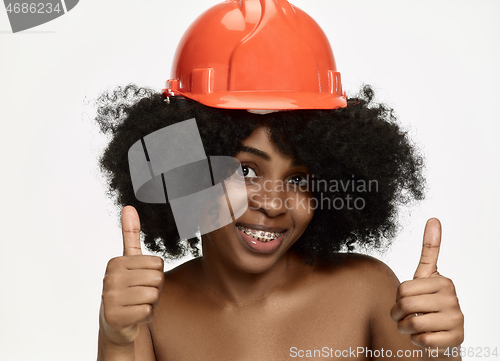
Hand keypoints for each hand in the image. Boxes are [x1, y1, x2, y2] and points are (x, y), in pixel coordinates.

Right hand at [99, 206, 164, 345]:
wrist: (115, 323)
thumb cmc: (127, 288)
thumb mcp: (130, 260)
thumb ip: (130, 234)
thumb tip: (129, 207)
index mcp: (116, 263)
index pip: (157, 264)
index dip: (155, 275)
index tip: (141, 280)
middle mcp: (110, 278)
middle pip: (157, 279)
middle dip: (155, 289)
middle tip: (141, 294)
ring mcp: (110, 298)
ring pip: (153, 296)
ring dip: (151, 303)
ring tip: (137, 304)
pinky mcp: (114, 317)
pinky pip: (148, 312)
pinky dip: (147, 316)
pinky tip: (135, 315)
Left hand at [390, 218, 463, 351]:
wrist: (442, 334)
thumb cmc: (429, 302)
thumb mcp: (426, 275)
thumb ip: (430, 249)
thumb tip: (434, 219)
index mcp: (444, 281)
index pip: (403, 289)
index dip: (398, 297)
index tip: (407, 299)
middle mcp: (453, 299)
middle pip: (406, 305)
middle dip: (398, 314)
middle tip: (403, 316)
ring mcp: (457, 319)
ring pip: (413, 323)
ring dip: (405, 328)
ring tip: (412, 326)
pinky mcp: (455, 339)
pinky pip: (423, 340)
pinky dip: (416, 341)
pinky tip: (424, 337)